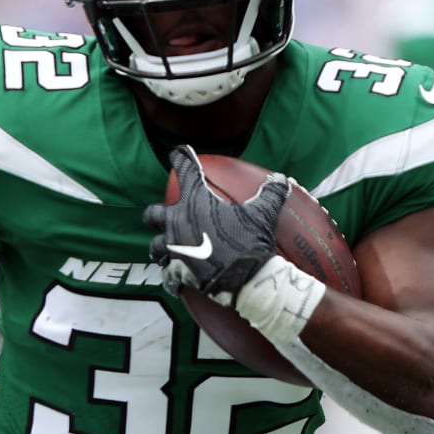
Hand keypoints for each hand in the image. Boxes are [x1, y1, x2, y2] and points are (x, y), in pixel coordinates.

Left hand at [142, 146, 288, 303]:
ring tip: (167, 249)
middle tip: (165, 215)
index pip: (185, 170)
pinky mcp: (178, 273)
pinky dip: (171, 277)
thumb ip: (270, 193)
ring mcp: (174, 249)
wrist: (247, 280)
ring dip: (161, 246)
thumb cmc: (250, 243)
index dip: (181, 157)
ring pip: (155, 246)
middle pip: (153, 214)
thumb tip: (280, 179)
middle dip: (156, 214)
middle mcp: (178, 223)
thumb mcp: (263, 214)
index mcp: (196, 202)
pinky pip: (167, 275)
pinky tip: (175, 279)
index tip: (178, 153)